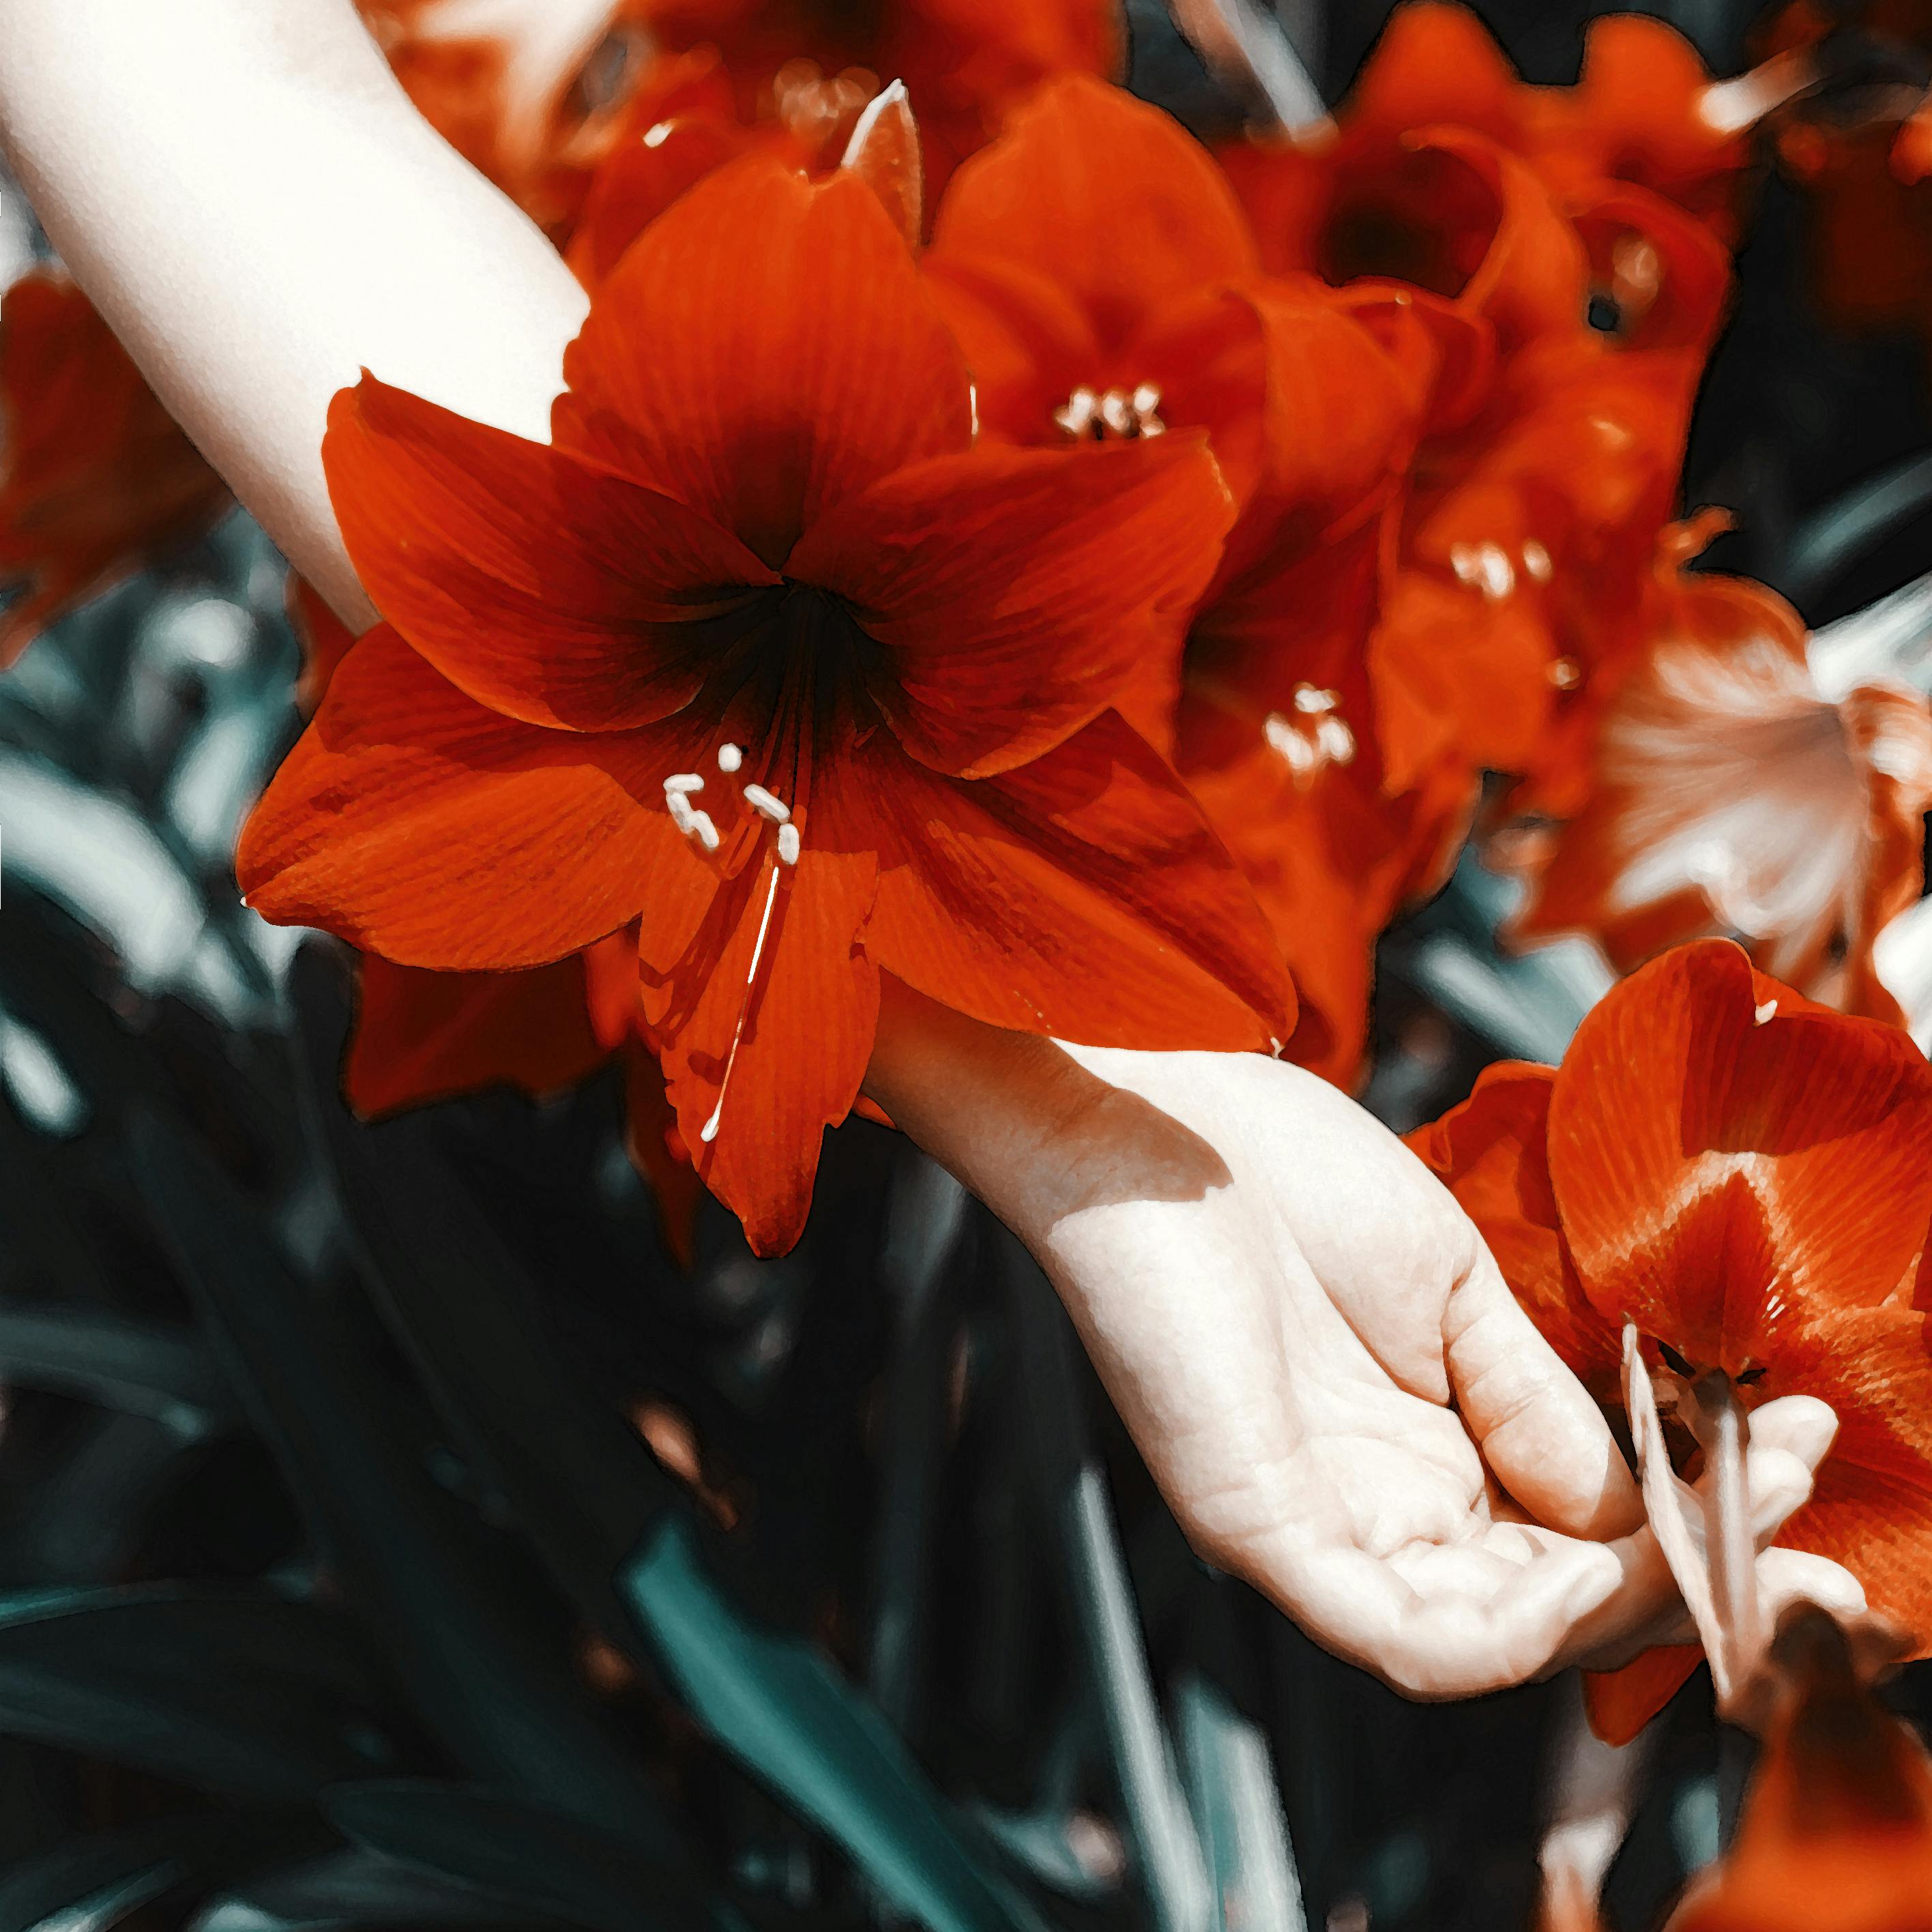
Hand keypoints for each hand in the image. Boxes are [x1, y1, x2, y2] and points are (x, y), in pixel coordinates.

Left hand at [866, 983, 1860, 1696]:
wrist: (1159, 1109)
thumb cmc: (1283, 1174)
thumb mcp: (1451, 1290)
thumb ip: (1535, 1402)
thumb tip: (1639, 1508)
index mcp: (1412, 1453)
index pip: (1556, 1547)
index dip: (1682, 1533)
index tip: (1804, 1462)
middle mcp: (1363, 1512)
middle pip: (1534, 1612)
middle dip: (1679, 1584)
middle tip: (1799, 1524)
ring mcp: (1304, 1529)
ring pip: (1478, 1645)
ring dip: (1615, 1611)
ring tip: (1719, 1522)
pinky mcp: (1253, 1527)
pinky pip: (1393, 1636)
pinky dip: (1505, 1632)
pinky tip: (1594, 1571)